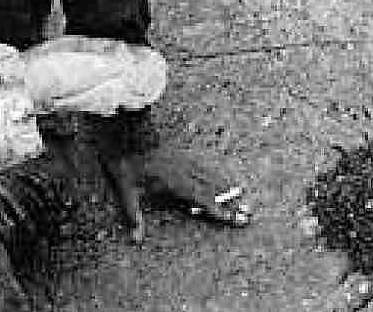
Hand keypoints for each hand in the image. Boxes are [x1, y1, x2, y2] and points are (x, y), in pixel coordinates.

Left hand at [98, 138, 250, 243]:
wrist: (124, 134)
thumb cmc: (124, 165)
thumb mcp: (125, 192)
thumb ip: (133, 216)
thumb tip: (136, 240)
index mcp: (174, 181)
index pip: (202, 198)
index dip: (219, 210)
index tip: (234, 219)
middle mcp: (183, 170)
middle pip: (212, 187)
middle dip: (231, 201)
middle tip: (249, 211)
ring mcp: (183, 160)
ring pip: (209, 174)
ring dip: (226, 185)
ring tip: (243, 193)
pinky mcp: (180, 153)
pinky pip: (202, 165)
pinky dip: (215, 173)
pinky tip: (219, 176)